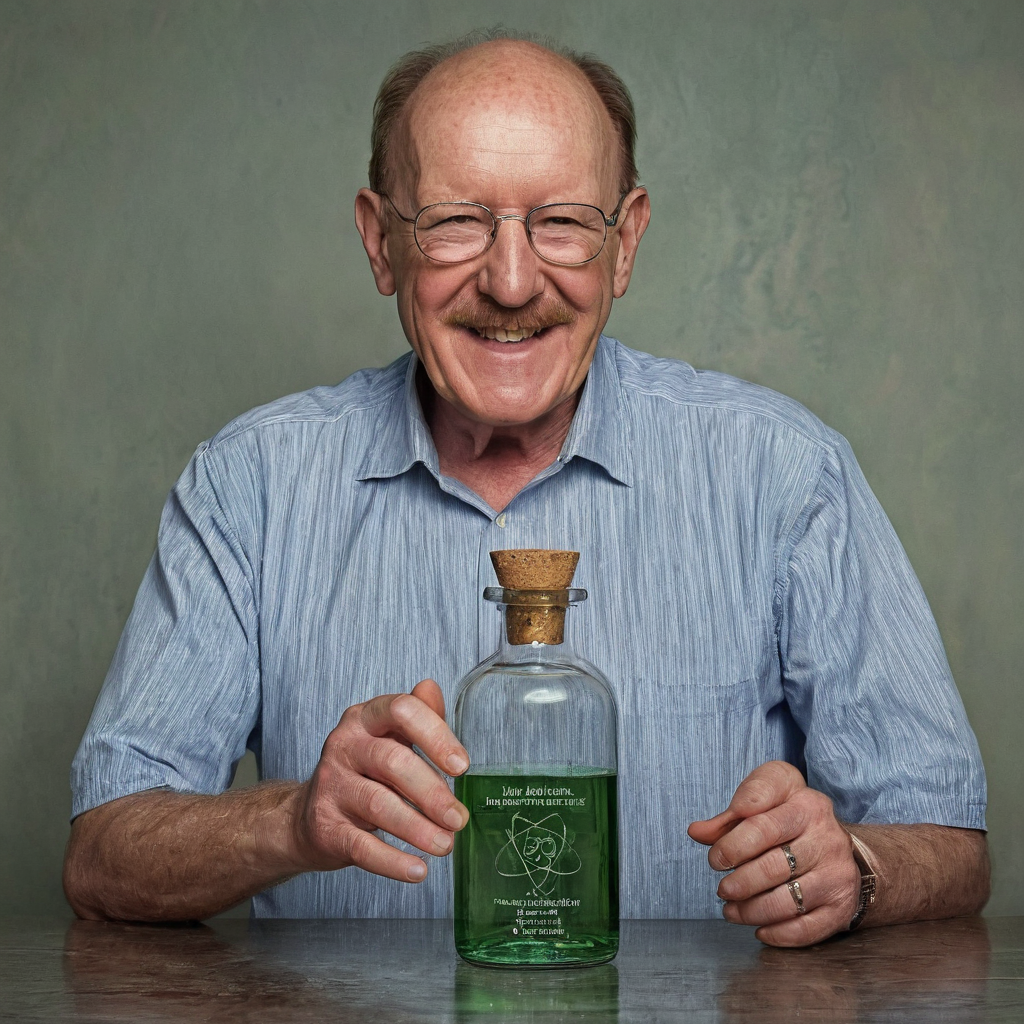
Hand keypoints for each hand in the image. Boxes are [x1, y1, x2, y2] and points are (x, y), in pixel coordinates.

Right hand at [287, 679, 468, 882]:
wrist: (308, 818)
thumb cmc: (362, 773)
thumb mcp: (390, 739)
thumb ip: (418, 716)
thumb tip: (432, 688)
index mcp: (364, 718)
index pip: (401, 710)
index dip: (435, 735)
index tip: (461, 765)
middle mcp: (343, 746)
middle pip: (393, 761)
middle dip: (432, 792)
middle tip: (458, 818)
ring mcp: (331, 786)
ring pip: (378, 804)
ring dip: (418, 828)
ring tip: (445, 844)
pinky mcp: (325, 827)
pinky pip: (362, 846)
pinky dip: (393, 861)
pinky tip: (417, 870)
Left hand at [687, 761, 860, 945]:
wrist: (836, 840)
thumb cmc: (789, 816)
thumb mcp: (764, 799)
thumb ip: (729, 817)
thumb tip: (696, 832)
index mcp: (805, 804)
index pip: (761, 824)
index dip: (732, 844)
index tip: (715, 858)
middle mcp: (827, 837)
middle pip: (773, 865)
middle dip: (740, 882)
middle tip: (722, 889)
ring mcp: (837, 872)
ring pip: (788, 900)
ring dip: (752, 910)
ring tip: (731, 910)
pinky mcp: (842, 904)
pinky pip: (808, 928)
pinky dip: (778, 934)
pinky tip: (759, 929)